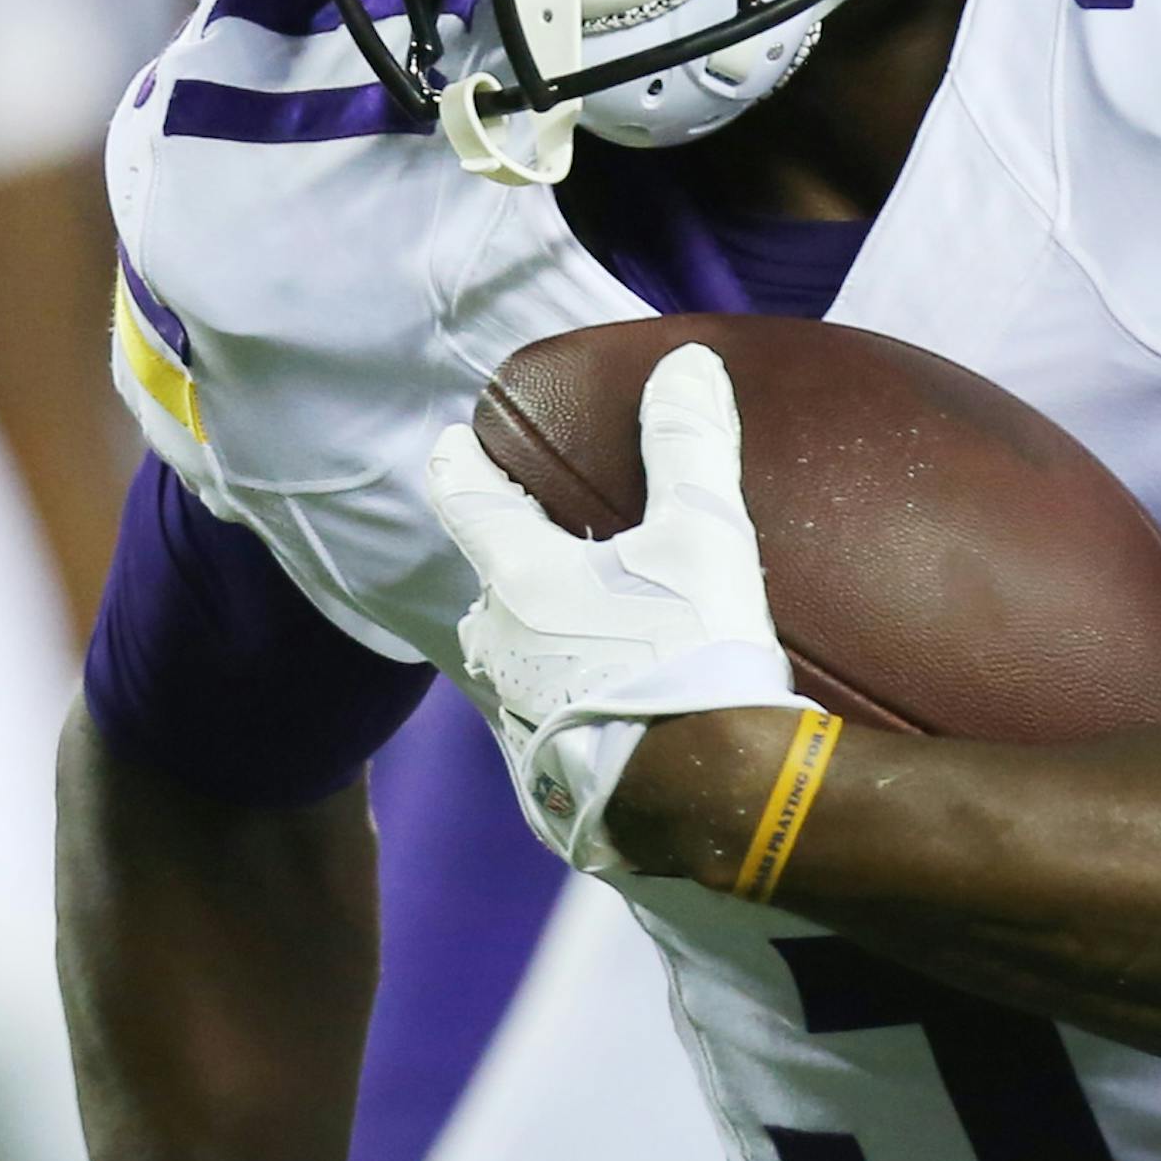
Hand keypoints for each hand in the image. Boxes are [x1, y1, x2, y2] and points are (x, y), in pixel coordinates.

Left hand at [428, 342, 797, 869]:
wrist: (709, 795)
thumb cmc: (692, 654)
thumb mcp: (703, 535)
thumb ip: (688, 444)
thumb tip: (686, 365)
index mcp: (520, 578)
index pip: (466, 498)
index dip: (459, 461)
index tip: (452, 441)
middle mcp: (499, 646)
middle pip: (493, 584)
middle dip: (521, 563)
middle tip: (563, 546)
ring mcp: (516, 717)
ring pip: (515, 658)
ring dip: (545, 639)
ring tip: (597, 631)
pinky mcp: (546, 777)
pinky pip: (544, 717)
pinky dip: (573, 699)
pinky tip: (617, 705)